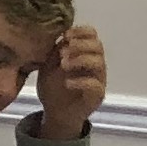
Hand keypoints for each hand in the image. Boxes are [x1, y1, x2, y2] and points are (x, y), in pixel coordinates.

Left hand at [35, 23, 107, 138]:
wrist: (54, 113)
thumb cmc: (53, 88)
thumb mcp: (47, 68)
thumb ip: (53, 53)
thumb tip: (59, 35)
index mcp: (85, 54)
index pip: (92, 36)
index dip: (81, 32)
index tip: (66, 35)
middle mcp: (95, 64)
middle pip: (98, 46)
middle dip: (80, 45)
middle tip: (63, 52)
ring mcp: (98, 80)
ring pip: (99, 63)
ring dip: (80, 60)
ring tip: (63, 65)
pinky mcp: (97, 96)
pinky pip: (95, 85)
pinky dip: (80, 81)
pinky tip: (67, 82)